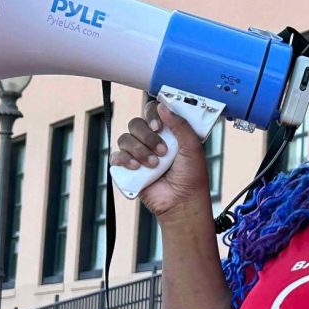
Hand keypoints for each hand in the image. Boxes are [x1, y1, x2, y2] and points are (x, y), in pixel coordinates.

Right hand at [108, 99, 209, 219]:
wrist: (182, 202)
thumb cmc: (192, 176)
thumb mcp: (193, 147)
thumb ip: (180, 125)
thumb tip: (163, 106)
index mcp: (167, 132)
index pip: (152, 112)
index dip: (152, 115)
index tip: (158, 126)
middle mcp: (151, 140)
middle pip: (136, 124)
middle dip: (148, 137)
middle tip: (162, 151)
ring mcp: (138, 154)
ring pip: (125, 139)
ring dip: (139, 150)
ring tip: (154, 165)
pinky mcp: (128, 168)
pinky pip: (116, 156)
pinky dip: (125, 159)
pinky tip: (137, 167)